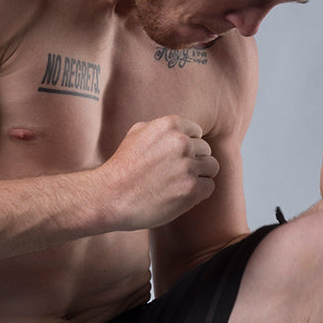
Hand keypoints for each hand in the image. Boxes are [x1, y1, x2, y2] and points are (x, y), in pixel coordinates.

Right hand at [100, 116, 218, 229]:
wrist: (110, 196)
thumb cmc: (121, 168)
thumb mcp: (136, 134)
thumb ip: (160, 128)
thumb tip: (180, 131)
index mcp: (170, 125)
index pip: (197, 133)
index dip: (188, 148)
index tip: (175, 160)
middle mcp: (182, 143)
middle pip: (206, 150)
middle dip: (194, 162)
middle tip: (175, 175)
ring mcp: (188, 166)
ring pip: (212, 167)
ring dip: (200, 177)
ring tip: (180, 185)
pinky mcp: (191, 189)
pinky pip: (209, 187)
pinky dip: (199, 193)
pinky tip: (182, 195)